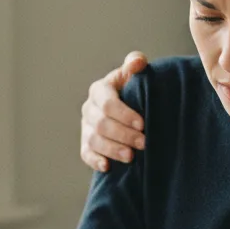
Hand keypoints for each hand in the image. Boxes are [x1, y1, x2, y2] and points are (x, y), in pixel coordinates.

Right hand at [81, 51, 148, 172]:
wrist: (127, 107)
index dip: (124, 114)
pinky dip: (95, 161)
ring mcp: (86, 127)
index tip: (142, 123)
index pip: (107, 103)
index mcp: (99, 90)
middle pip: (101, 124)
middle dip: (123, 134)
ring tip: (131, 156)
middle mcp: (89, 109)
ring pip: (94, 140)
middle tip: (144, 142)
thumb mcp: (133, 75)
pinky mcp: (86, 144)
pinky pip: (86, 154)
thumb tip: (138, 62)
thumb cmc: (132, 89)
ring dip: (112, 149)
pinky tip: (107, 167)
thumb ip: (135, 65)